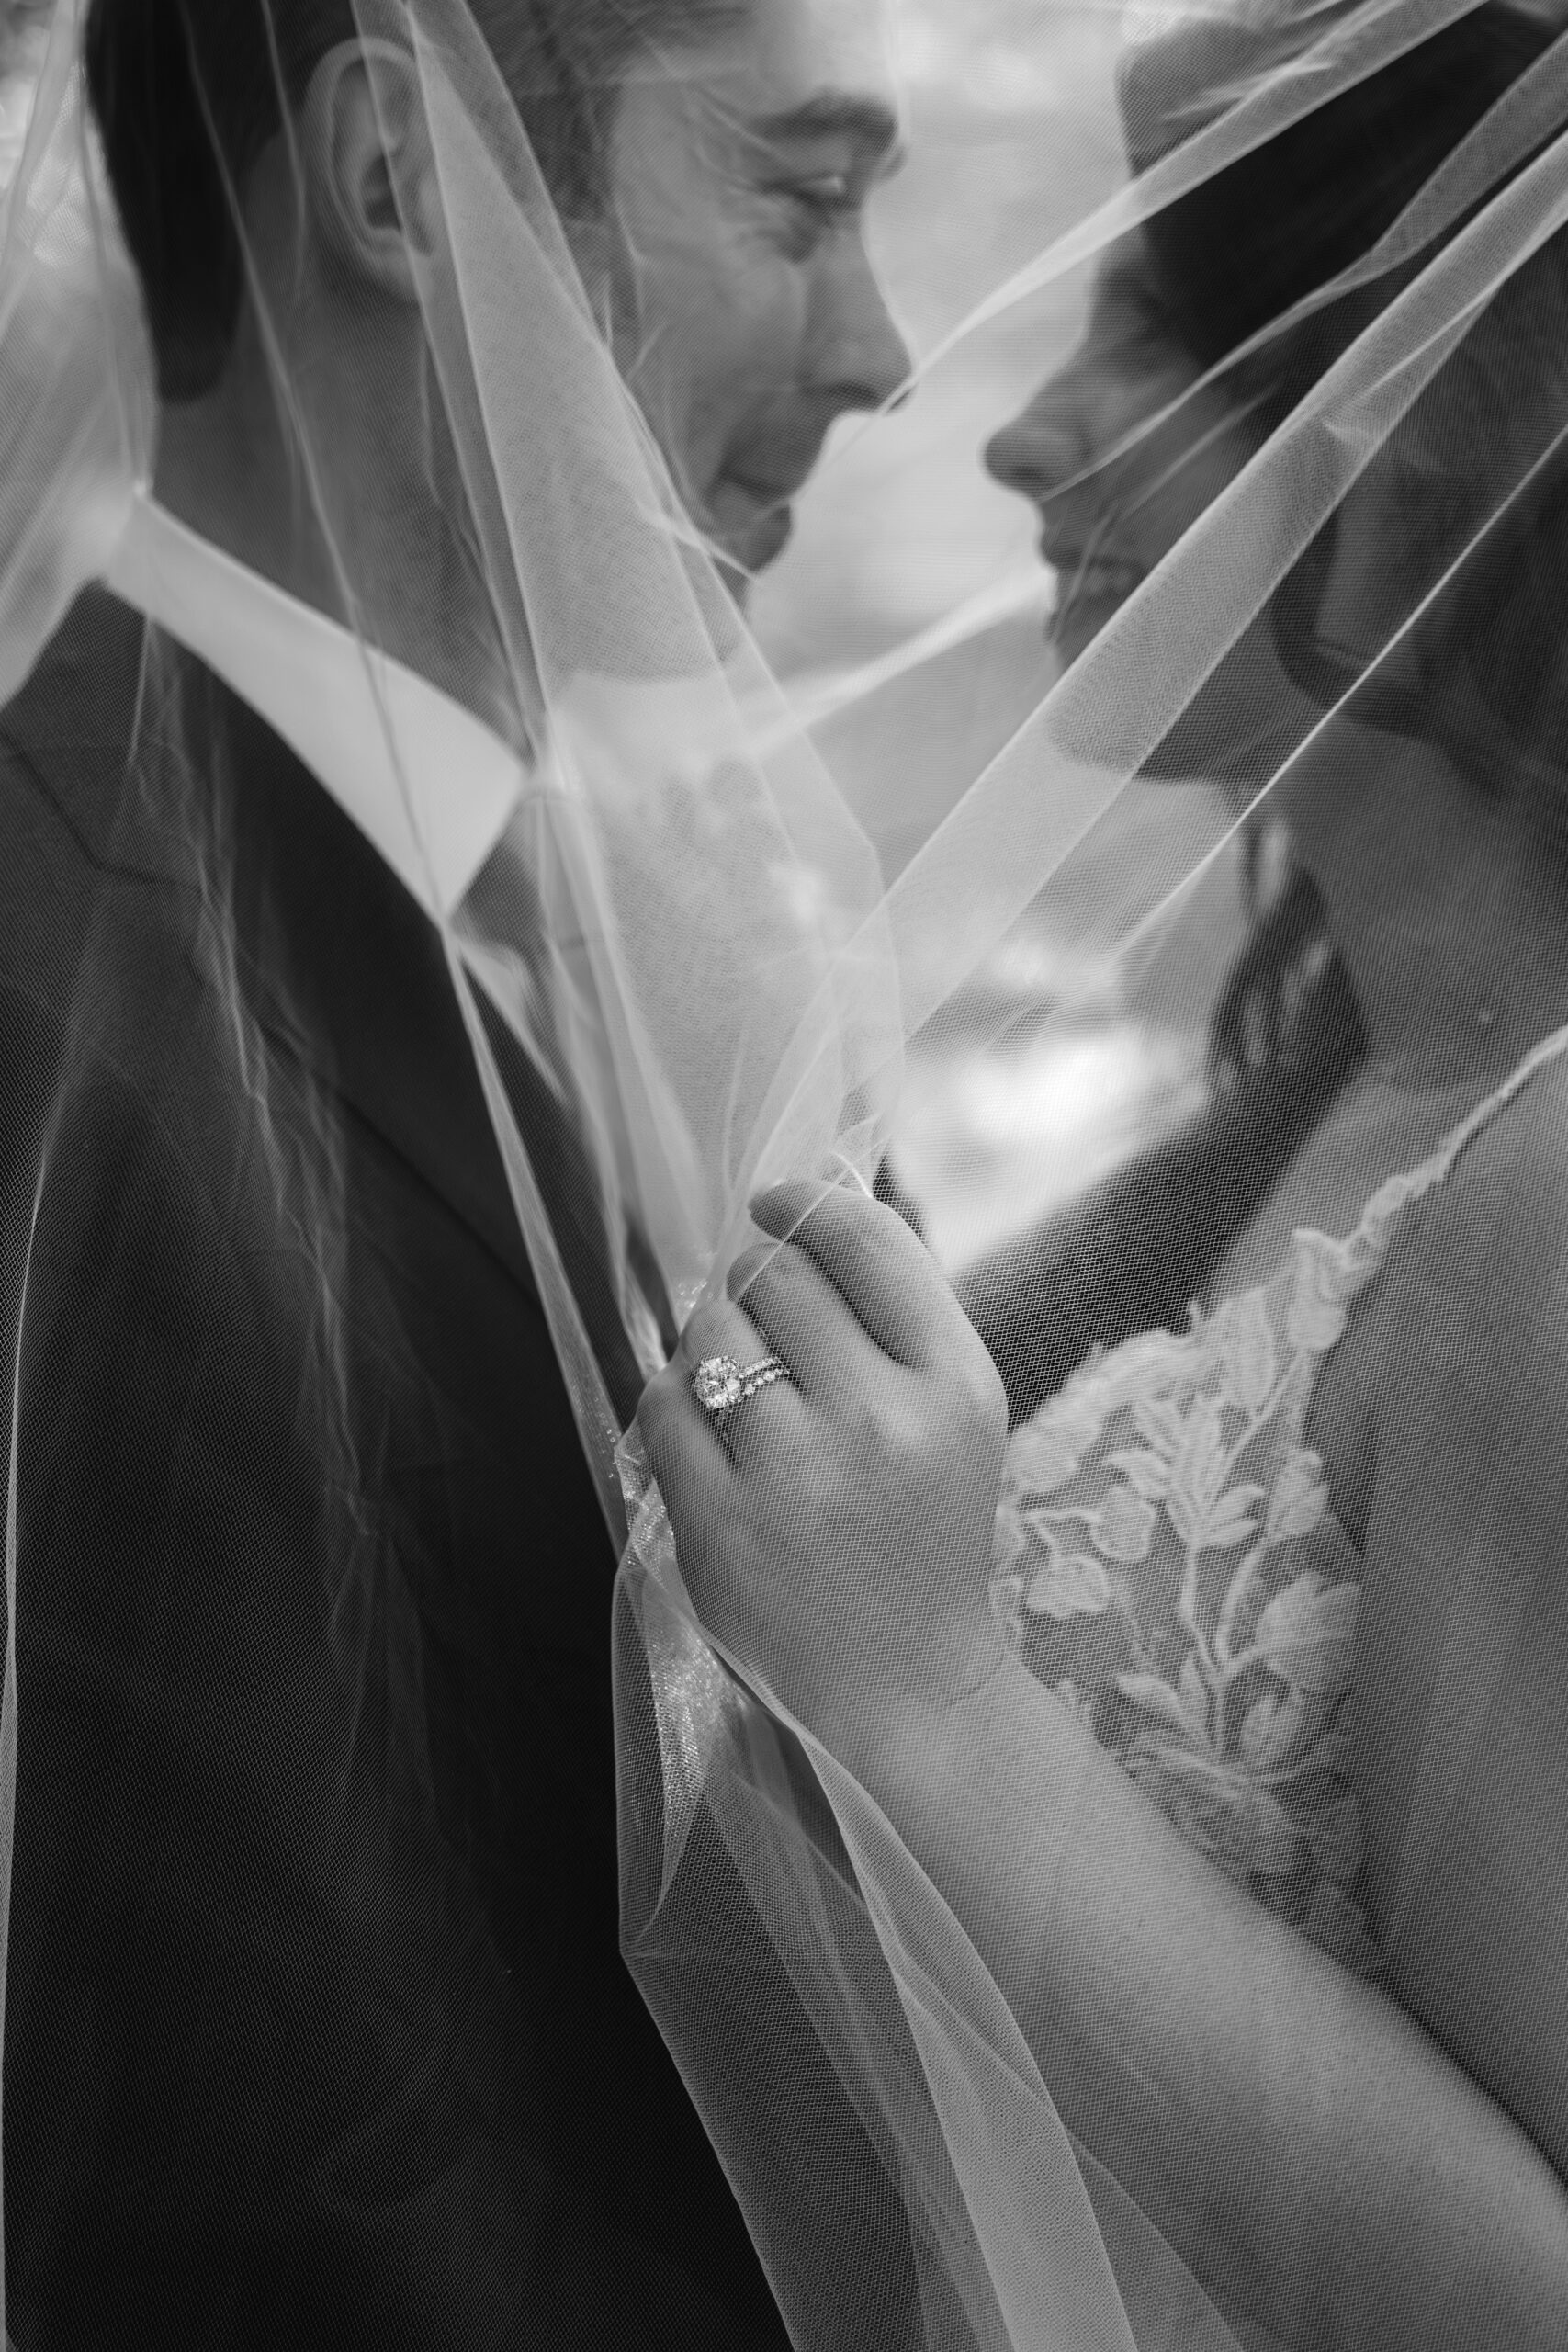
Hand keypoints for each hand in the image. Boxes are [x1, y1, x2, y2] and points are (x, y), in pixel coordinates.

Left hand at [638, 1180, 1009, 1769]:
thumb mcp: (955, 1414)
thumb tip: (816, 1195)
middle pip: (775, 1276)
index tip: (774, 1201)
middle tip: (756, 1308)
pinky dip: (673, 1399)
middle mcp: (882, 1421)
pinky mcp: (722, 1524)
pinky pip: (664, 1403)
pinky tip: (704, 1425)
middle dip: (752, 1277)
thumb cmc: (923, 1529)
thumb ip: (897, 1314)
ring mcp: (797, 1475)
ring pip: (711, 1331)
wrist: (906, 1684)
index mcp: (957, 1385)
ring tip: (735, 1375)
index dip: (807, 1203)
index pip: (866, 1242)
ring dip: (710, 1335)